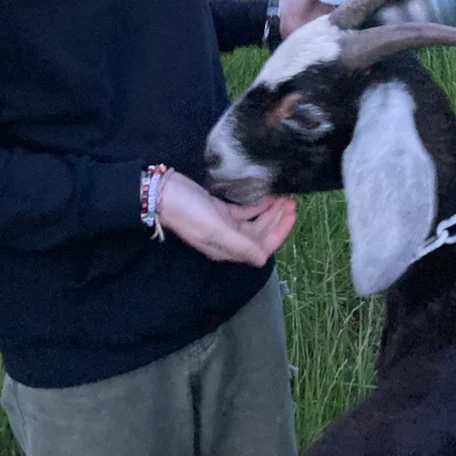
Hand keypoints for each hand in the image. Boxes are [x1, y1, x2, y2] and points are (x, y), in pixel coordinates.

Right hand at [157, 172, 296, 267]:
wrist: (163, 194)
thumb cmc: (188, 212)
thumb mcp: (215, 229)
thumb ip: (240, 244)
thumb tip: (263, 260)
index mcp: (228, 249)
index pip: (262, 246)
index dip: (280, 231)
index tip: (293, 213)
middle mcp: (229, 240)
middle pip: (261, 233)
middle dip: (279, 219)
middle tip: (292, 200)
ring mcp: (224, 225)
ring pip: (255, 221)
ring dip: (270, 211)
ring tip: (284, 195)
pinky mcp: (219, 211)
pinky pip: (244, 211)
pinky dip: (257, 204)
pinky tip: (267, 195)